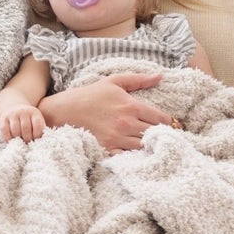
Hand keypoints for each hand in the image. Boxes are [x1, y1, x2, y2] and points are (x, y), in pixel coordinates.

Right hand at [0, 106, 46, 141]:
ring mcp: (13, 114)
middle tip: (27, 143)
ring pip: (15, 130)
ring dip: (18, 139)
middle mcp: (24, 111)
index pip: (38, 125)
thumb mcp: (36, 119)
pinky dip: (8, 137)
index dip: (37, 135)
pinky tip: (11, 140)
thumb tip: (39, 144)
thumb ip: (38, 129)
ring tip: (20, 142)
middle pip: (26, 128)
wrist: (15, 107)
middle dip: (27, 139)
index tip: (35, 140)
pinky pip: (5, 130)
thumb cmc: (28, 119)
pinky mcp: (4, 117)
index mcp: (34, 112)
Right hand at [39, 70, 166, 152]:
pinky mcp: (107, 149)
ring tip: (151, 146)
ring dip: (149, 146)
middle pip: (155, 134)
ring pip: (144, 147)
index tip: (170, 125)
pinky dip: (134, 156)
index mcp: (131, 106)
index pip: (161, 118)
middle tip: (163, 137)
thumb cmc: (88, 95)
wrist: (63, 111)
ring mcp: (117, 138)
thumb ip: (138, 79)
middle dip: (161, 135)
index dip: (169, 123)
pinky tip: (135, 154)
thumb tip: (160, 76)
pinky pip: (128, 157)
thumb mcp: (113, 82)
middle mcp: (126, 123)